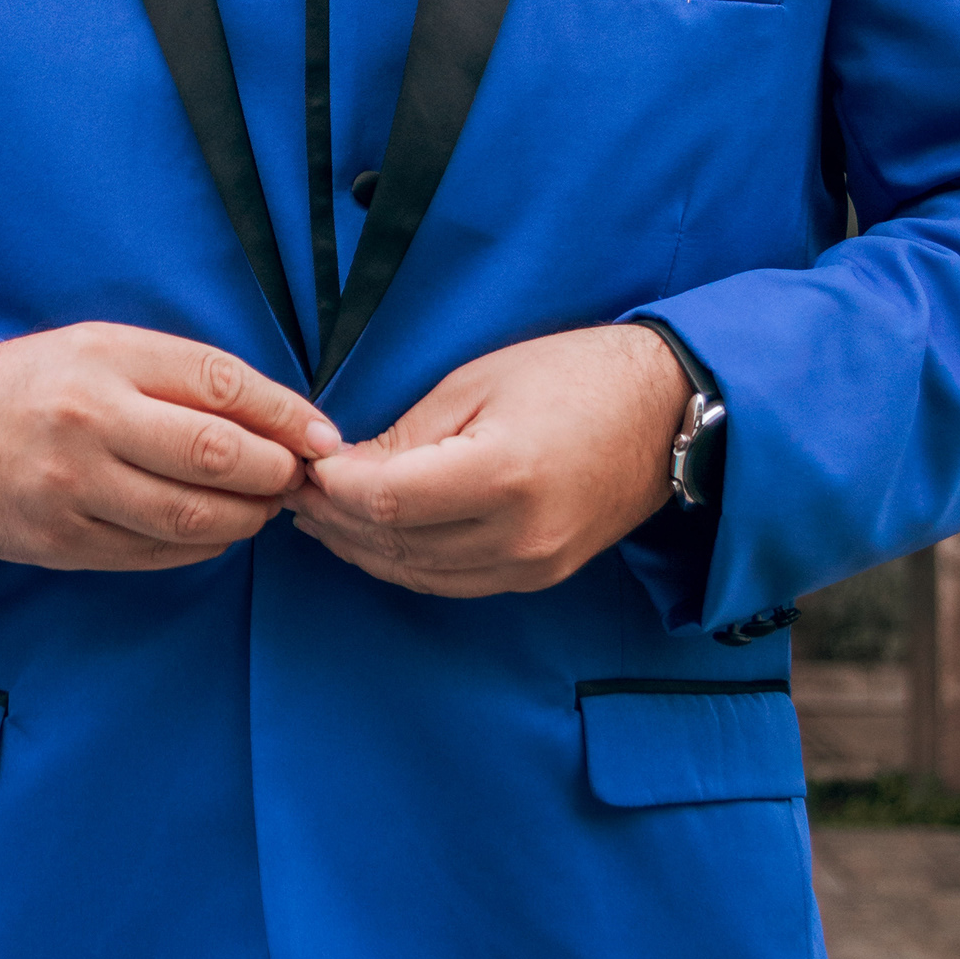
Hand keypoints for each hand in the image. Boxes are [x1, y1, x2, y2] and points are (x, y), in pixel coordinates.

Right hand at [0, 324, 340, 570]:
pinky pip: (155, 553)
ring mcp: (72, 488)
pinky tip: (219, 530)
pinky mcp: (61, 543)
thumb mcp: (101, 349)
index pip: (221, 385)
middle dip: (276, 471)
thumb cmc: (35, 385)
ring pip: (192, 515)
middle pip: (216, 455)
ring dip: (249, 516)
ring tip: (266, 506)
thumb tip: (279, 416)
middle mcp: (88, 421)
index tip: (323, 436)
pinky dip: (204, 545)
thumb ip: (182, 375)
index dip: (286, 415)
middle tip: (298, 477)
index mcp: (105, 359)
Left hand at [285, 324, 690, 597]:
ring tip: (320, 515)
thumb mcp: (478, 382)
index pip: (388, 500)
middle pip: (396, 543)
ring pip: (416, 573)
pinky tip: (372, 536)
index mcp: (505, 474)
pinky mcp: (538, 576)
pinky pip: (450, 582)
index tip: (306, 465)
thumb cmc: (574, 376)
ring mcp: (532, 565)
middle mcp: (519, 535)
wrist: (664, 414)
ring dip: (360, 547)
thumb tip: (341, 470)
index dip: (334, 488)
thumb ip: (407, 435)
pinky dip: (403, 561)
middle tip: (295, 490)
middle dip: (334, 519)